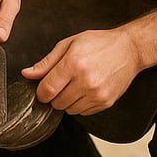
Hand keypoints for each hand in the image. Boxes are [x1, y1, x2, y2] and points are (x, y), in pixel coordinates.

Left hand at [21, 29, 143, 115]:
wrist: (129, 49)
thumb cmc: (99, 43)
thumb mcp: (69, 44)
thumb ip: (47, 62)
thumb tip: (27, 74)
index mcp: (73, 64)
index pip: (47, 90)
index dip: (41, 92)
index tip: (43, 88)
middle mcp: (85, 81)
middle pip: (56, 103)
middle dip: (54, 95)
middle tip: (62, 82)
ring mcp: (97, 94)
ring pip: (69, 110)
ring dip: (67, 101)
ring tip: (76, 84)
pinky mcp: (105, 102)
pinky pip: (83, 112)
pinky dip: (80, 104)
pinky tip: (86, 89)